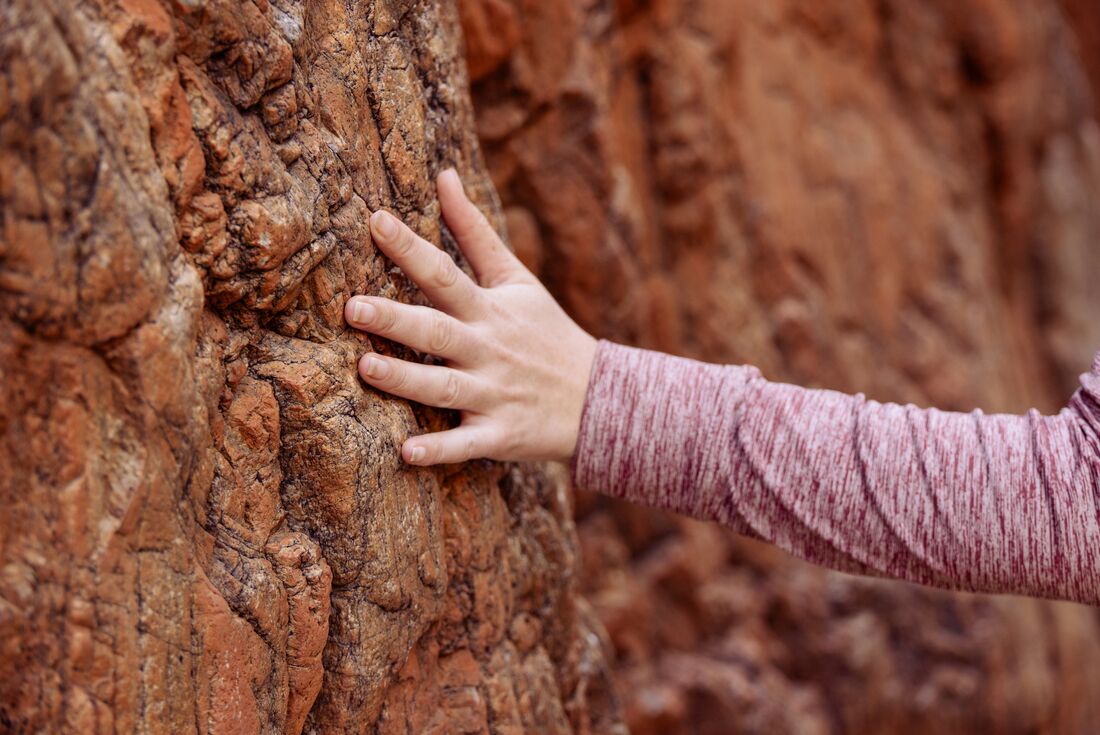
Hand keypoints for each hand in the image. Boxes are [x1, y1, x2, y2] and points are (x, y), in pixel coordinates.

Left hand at [344, 169, 597, 465]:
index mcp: (489, 310)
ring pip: (444, 387)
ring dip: (406, 380)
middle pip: (437, 331)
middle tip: (352, 307)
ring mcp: (494, 395)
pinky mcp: (500, 435)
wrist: (600, 399)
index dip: (410, 248)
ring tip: (366, 368)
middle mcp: (488, 350)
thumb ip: (475, 231)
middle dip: (395, 319)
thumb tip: (443, 175)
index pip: (445, 273)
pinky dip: (439, 451)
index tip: (374, 220)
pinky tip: (405, 455)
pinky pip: (466, 444)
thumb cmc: (547, 332)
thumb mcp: (516, 279)